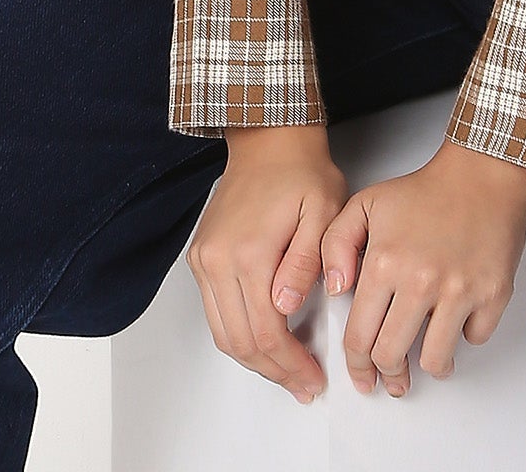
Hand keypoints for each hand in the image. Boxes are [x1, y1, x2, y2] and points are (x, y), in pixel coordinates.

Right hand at [186, 124, 348, 403]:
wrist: (268, 140)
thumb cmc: (301, 172)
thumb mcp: (323, 212)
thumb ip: (305, 263)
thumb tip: (286, 307)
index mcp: (249, 252)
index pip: (266, 333)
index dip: (292, 365)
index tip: (313, 378)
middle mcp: (217, 260)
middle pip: (240, 342)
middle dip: (274, 371)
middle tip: (303, 384)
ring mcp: (204, 259)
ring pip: (222, 333)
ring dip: (254, 360)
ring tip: (287, 370)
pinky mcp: (201, 256)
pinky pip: (214, 312)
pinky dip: (238, 335)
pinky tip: (265, 340)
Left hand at [320, 137, 525, 395]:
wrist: (480, 174)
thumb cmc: (425, 191)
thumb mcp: (364, 204)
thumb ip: (334, 245)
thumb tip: (335, 290)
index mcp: (384, 262)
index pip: (360, 336)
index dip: (357, 364)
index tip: (361, 374)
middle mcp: (420, 282)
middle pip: (393, 356)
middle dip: (388, 373)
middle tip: (391, 375)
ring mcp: (460, 291)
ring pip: (436, 361)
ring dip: (427, 366)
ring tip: (425, 358)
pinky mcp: (493, 294)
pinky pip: (475, 340)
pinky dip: (465, 337)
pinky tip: (457, 321)